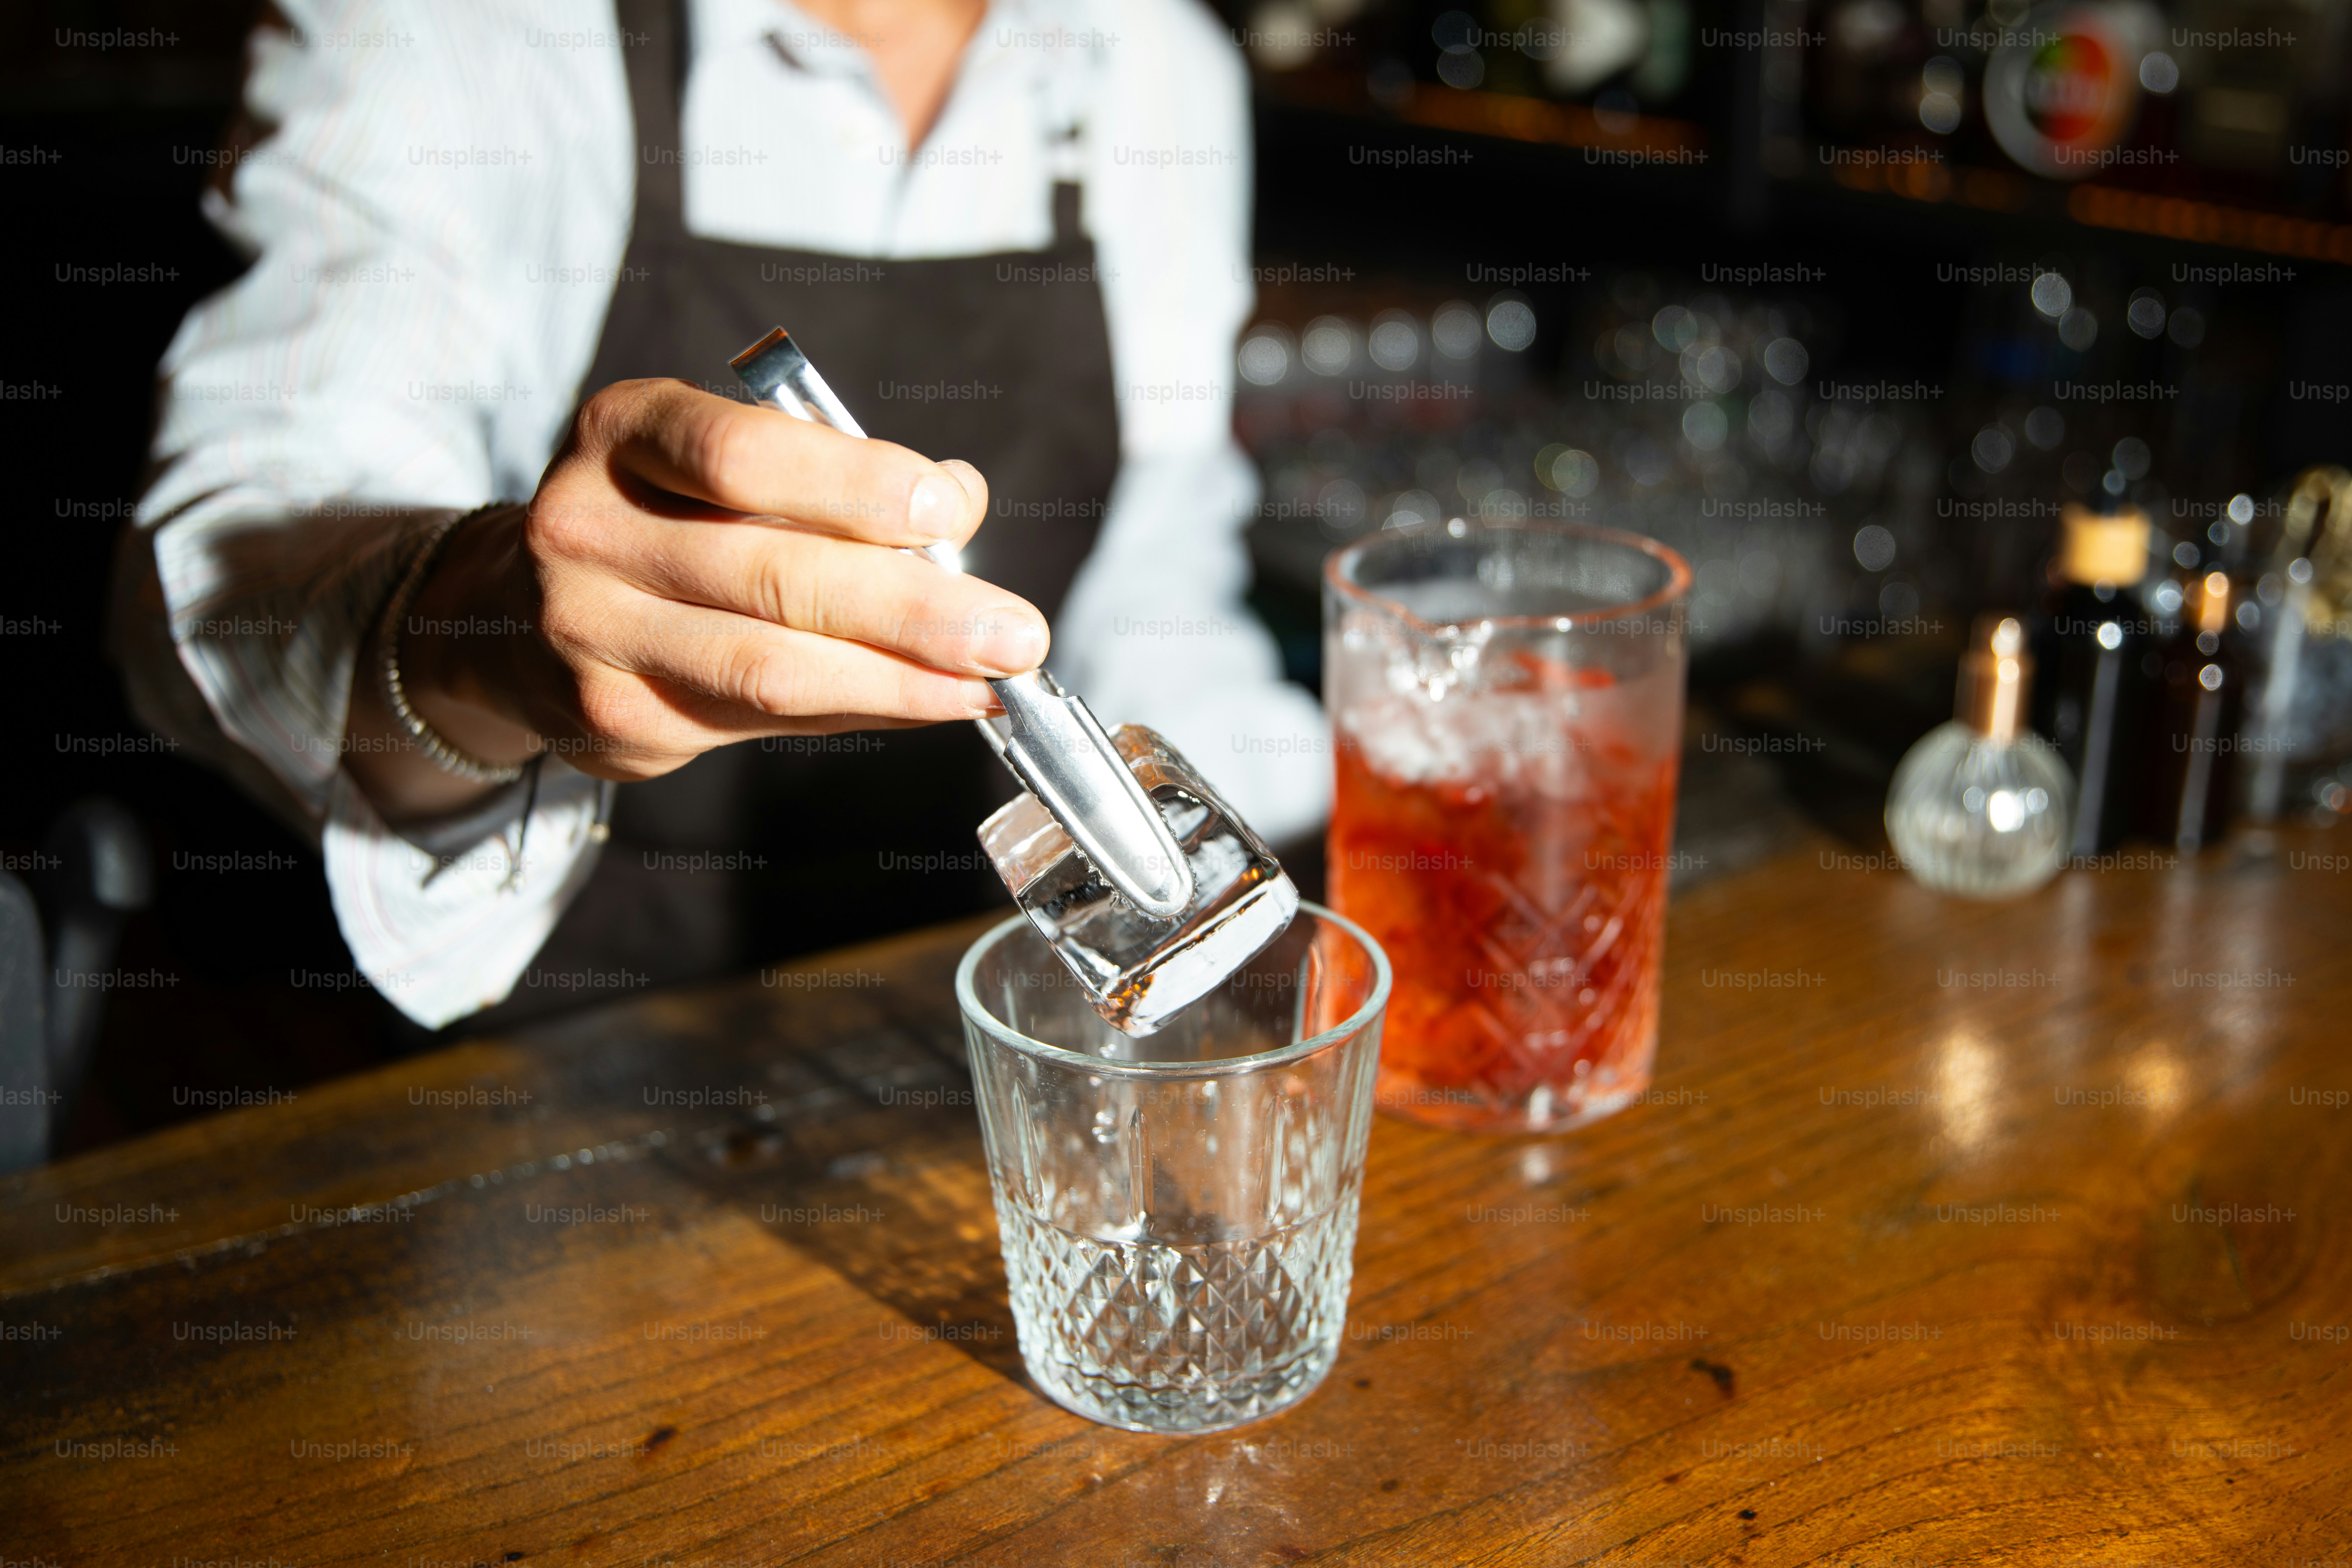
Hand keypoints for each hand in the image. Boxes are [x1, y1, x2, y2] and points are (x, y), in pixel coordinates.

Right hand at [345, 378, 1042, 821]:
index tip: (951, 512)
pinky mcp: (613, 716)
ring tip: (993, 679)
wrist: (518, 615)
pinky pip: (761, 720)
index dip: (857, 484)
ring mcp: (587, 631)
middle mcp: (586, 527)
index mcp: (622, 431)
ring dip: (902, 678)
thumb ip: (836, 480)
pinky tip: (927, 702)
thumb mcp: (729, 466)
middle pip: (774, 574)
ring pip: (770, 664)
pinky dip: (860, 710)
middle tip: (1016, 630)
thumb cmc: (662, 520)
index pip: (743, 455)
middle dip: (914, 608)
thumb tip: (957, 503)